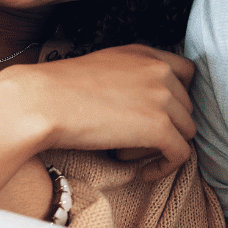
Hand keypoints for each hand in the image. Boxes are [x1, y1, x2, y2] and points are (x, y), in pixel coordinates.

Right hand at [19, 44, 195, 179]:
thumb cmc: (58, 89)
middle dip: (167, 125)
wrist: (41, 101)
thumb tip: (140, 104)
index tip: (163, 114)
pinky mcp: (159, 127)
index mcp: (143, 54)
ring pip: (186, 131)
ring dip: (162, 146)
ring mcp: (162, 98)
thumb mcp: (101, 68)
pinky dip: (165, 167)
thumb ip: (129, 77)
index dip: (179, 97)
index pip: (187, 72)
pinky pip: (180, 154)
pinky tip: (145, 173)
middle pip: (186, 107)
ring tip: (130, 152)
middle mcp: (158, 71)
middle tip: (134, 139)